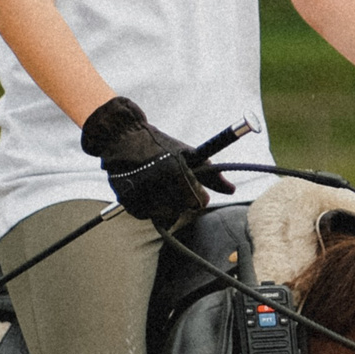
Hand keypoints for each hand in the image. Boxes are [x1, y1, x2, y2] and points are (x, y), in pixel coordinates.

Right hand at [80, 96, 233, 226]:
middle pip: (182, 210)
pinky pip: (147, 215)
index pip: (199, 202)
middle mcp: (158, 185)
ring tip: (159, 186)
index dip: (199, 197)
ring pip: (165, 215)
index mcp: (176, 172)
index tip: (195, 191)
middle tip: (174, 186)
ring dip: (166, 204)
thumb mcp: (188, 154)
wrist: (122, 138)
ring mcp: (141, 195)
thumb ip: (211, 174)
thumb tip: (231, 190)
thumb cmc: (160, 145)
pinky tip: (146, 190)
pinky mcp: (127, 202)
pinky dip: (149, 207)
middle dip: (182, 200)